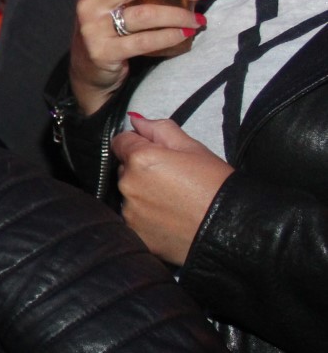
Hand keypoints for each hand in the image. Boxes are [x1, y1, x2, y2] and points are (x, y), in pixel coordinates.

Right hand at [70, 0, 201, 114]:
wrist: (87, 71)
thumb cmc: (107, 30)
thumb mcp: (109, 3)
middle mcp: (88, 4)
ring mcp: (93, 29)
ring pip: (146, 13)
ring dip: (179, 15)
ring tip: (197, 19)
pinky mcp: (103, 52)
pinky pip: (145, 41)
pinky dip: (170, 36)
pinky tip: (185, 34)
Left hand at [113, 113, 232, 265]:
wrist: (231, 228)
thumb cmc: (216, 184)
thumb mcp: (193, 148)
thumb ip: (159, 129)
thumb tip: (135, 120)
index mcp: (140, 158)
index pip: (120, 142)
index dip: (137, 145)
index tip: (156, 154)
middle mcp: (127, 184)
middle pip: (124, 169)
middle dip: (140, 171)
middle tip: (171, 180)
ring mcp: (129, 211)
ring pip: (127, 194)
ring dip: (141, 194)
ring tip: (172, 201)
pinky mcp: (134, 233)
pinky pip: (133, 218)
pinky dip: (145, 216)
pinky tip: (168, 218)